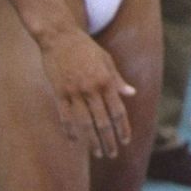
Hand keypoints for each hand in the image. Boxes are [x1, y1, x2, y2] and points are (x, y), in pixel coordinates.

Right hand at [37, 27, 136, 158]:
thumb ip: (117, 79)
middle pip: (103, 121)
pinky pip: (65, 117)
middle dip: (109, 140)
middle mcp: (91, 89)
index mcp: (106, 81)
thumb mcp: (106, 60)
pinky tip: (75, 141)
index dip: (122, 128)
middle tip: (112, 154)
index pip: (118, 111)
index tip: (125, 141)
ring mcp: (74, 92)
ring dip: (92, 141)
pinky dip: (70, 130)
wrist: (59, 36)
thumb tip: (131, 93)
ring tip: (98, 153)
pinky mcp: (58, 92)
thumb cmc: (85, 47)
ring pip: (85, 123)